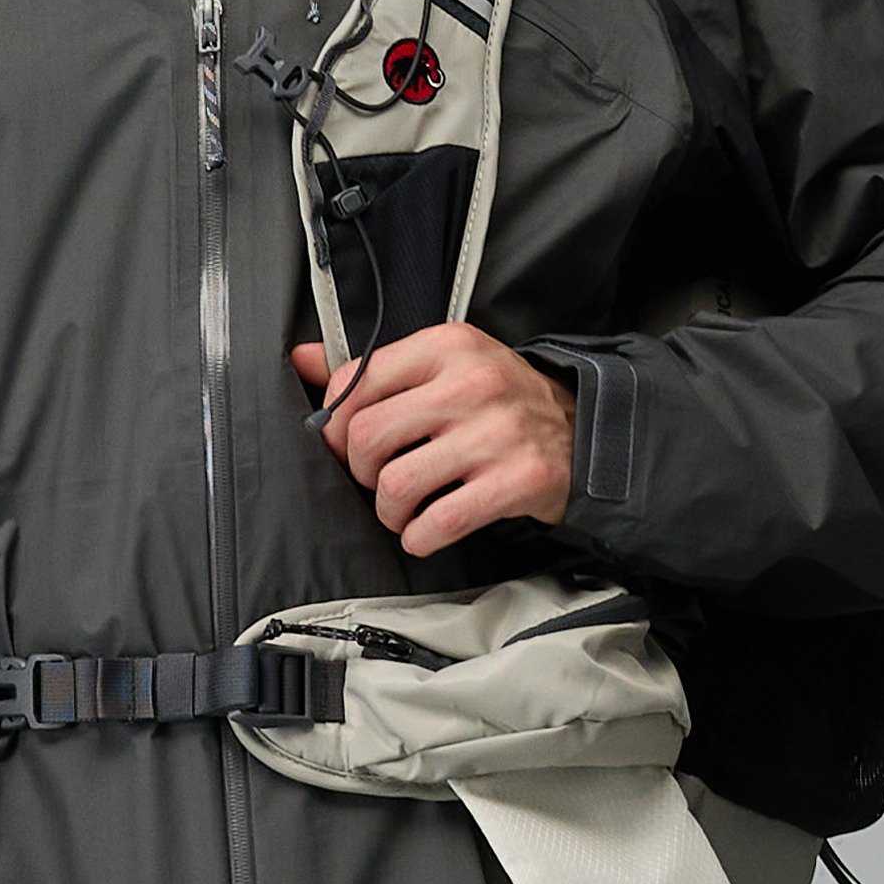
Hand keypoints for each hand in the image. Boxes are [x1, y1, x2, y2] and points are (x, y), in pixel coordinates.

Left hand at [300, 325, 573, 560]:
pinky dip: (419, 537)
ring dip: (389, 512)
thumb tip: (300, 359)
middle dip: (360, 472)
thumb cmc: (498, 403)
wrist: (583, 433)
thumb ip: (373, 368)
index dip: (336, 425)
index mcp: (447, 346)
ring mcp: (497, 433)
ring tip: (404, 510)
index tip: (349, 445)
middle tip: (380, 480)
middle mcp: (472, 383)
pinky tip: (427, 530)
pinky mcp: (517, 481)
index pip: (356, 382)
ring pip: (396, 486)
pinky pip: (438, 522)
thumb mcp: (444, 366)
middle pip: (366, 438)